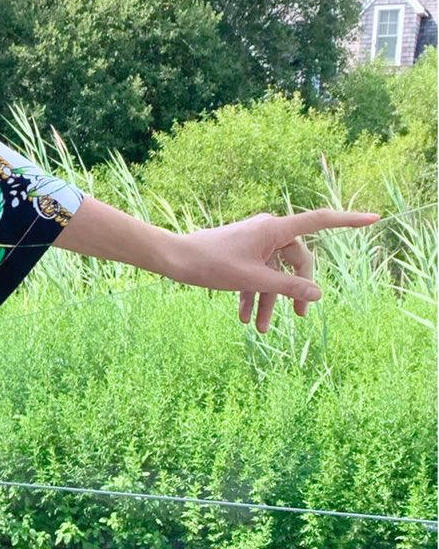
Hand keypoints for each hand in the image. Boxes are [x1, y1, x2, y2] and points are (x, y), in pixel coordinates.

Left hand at [167, 209, 381, 331]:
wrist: (174, 259)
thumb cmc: (211, 264)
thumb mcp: (253, 280)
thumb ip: (287, 286)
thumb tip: (317, 294)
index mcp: (275, 228)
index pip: (320, 221)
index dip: (348, 221)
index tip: (374, 218)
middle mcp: (268, 230)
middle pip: (296, 260)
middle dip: (293, 290)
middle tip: (297, 318)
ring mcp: (254, 241)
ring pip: (273, 272)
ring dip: (269, 300)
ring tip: (260, 330)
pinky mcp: (241, 252)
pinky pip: (256, 272)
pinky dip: (252, 294)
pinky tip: (245, 318)